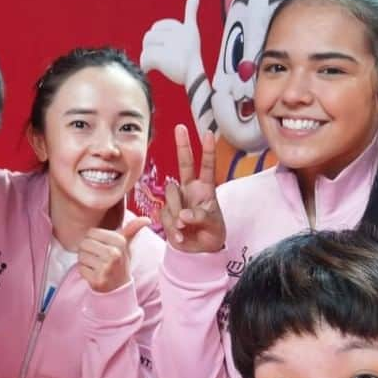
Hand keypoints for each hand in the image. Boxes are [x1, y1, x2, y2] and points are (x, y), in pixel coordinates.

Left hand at [77, 217, 149, 292]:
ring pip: (81, 256)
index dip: (92, 239)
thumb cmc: (119, 261)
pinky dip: (84, 271)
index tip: (101, 247)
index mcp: (120, 241)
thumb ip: (132, 229)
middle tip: (97, 257)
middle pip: (84, 243)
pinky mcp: (97, 280)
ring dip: (85, 261)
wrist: (119, 287)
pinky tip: (94, 273)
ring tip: (96, 265)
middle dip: (87, 250)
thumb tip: (147, 219)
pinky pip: (80, 269)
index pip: (91, 232)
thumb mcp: (125, 244)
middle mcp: (114, 254)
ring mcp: (106, 268)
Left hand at [141, 0, 204, 87]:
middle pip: (149, 36)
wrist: (194, 78)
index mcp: (184, 27)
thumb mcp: (192, 32)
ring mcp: (172, 46)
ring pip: (146, 46)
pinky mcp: (163, 57)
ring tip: (151, 64)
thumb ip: (191, 13)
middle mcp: (179, 35)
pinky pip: (146, 57)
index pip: (159, 27)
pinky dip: (144, 65)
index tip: (162, 49)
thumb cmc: (191, 57)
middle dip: (149, 47)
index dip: (156, 39)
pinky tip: (148, 70)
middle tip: (154, 58)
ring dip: (146, 56)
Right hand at [161, 124, 225, 252]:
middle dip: (183, 145)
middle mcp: (189, 190)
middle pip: (184, 165)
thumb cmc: (211, 233)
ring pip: (171, 196)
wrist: (198, 251)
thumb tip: (183, 214)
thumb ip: (200, 217)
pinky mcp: (166, 213)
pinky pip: (165, 216)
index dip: (207, 150)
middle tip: (180, 127)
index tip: (208, 133)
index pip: (207, 166)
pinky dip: (173, 229)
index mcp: (205, 189)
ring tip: (186, 228)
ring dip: (177, 214)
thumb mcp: (213, 226)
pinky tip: (181, 236)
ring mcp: (177, 200)